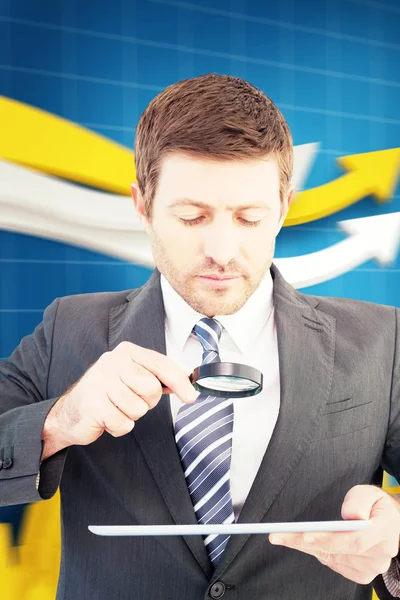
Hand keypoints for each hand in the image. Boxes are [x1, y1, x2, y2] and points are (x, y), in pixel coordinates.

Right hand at [42, 341, 197, 451]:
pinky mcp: (92, 404)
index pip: (162, 364)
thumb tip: (189, 378)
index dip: (180, 382)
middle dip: (146, 402)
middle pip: (152, 389)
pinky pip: (124, 424)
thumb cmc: (109, 394)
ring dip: (131, 416)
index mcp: (127, 352)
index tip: (192, 397)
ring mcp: (100, 382)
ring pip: (138, 409)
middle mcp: (112, 362)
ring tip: (116, 409)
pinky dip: (119, 427)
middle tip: (129, 400)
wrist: (71, 413)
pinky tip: (106, 419)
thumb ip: (159, 375)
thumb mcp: (133, 377)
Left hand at [269, 485, 399, 584]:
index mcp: (385, 531)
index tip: (304, 535)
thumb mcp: (369, 492)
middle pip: (338, 551)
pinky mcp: (362, 574)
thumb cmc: (375, 506)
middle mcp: (380, 554)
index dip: (328, 539)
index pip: (354, 540)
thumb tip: (351, 515)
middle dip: (305, 543)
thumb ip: (360, 500)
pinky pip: (334, 564)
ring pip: (332, 558)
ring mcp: (372, 568)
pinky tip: (304, 543)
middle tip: (278, 536)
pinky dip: (317, 553)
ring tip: (283, 536)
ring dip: (306, 548)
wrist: (389, 524)